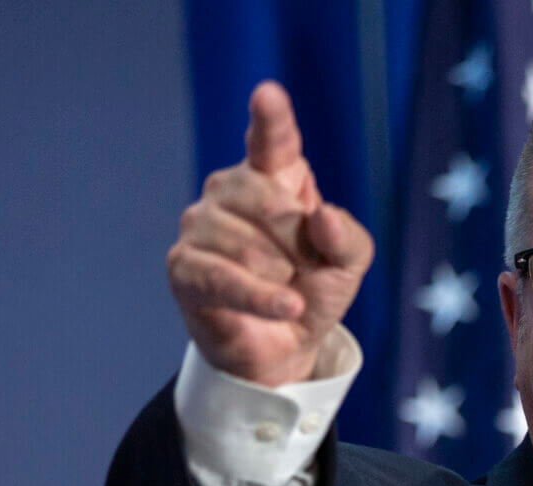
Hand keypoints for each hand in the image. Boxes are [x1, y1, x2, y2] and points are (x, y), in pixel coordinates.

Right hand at [167, 81, 373, 386]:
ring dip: (280, 277)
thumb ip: (347, 237)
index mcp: (273, 176)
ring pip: (250, 246)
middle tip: (304, 269)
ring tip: (282, 289)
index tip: (268, 94)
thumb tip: (320, 216)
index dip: (270, 119)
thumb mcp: (349, 263)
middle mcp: (229, 189)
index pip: (272, 140)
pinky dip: (261, 297)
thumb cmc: (313, 288)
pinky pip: (225, 278)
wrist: (285, 344)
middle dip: (299, 246)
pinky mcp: (184, 266)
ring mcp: (200, 224)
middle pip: (270, 203)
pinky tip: (288, 306)